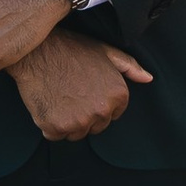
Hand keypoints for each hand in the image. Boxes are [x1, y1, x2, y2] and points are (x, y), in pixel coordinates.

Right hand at [13, 37, 149, 144]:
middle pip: (95, 127)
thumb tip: (148, 78)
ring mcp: (79, 121)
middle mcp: (102, 111)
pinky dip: (49, 125)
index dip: (97, 103)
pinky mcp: (56, 127)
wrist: (37, 50)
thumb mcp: (105, 52)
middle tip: (70, 93)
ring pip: (75, 134)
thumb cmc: (71, 49)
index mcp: (117, 95)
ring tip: (58, 97)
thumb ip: (129, 67)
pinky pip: (54, 135)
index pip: (112, 115)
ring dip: (66, 122)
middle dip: (84, 115)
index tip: (85, 90)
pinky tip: (47, 103)